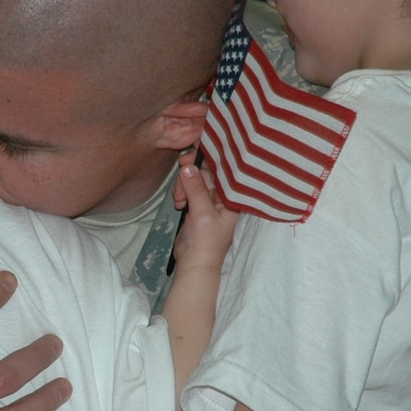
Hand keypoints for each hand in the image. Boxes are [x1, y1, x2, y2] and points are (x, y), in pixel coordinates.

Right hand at [170, 153, 236, 274]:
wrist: (195, 264)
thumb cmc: (206, 243)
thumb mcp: (202, 214)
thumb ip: (196, 189)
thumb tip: (187, 166)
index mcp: (232, 196)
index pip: (224, 167)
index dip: (210, 155)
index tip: (195, 146)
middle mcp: (223, 194)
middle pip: (207, 169)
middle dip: (191, 172)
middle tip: (181, 172)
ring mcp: (209, 198)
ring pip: (194, 177)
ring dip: (183, 184)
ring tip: (180, 201)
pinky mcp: (197, 203)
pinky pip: (188, 188)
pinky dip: (181, 192)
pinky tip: (179, 204)